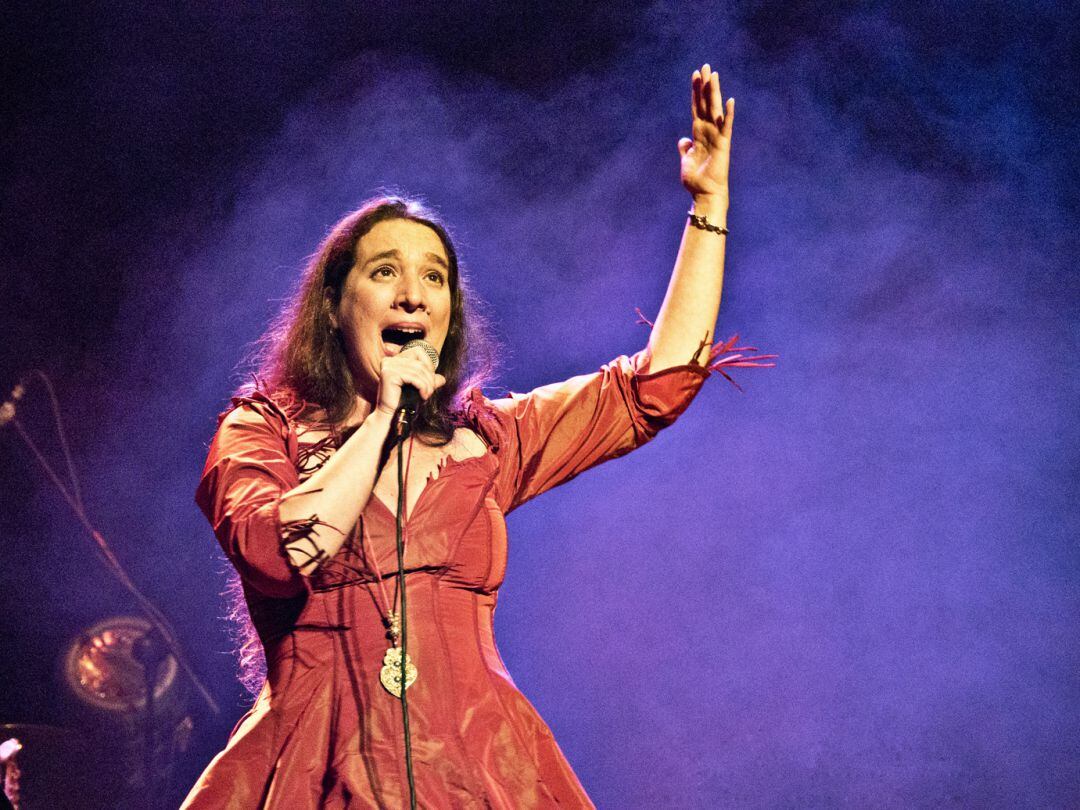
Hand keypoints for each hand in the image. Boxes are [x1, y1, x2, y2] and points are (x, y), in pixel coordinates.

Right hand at [375, 345, 445, 414]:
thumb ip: (429, 381)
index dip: (428, 364)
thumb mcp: (418, 388)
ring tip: (428, 395)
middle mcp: (390, 360)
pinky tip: (423, 396)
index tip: (430, 379)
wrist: (390, 415)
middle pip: (420, 362)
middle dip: (429, 377)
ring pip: (418, 371)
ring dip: (427, 384)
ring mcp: (388, 366)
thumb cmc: (403, 402)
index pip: (418, 351)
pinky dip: (422, 387)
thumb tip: (442, 378)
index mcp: (395, 360)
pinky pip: (414, 377)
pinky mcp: (389, 374)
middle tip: (431, 390)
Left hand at [678, 63, 733, 201]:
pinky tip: (730, 101)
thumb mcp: (686, 160)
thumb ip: (685, 148)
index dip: (695, 91)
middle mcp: (708, 131)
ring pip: (714, 109)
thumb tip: (684, 140)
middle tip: (705, 66)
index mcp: (698, 133)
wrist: (705, 193)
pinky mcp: (723, 145)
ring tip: (713, 75)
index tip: (695, 75)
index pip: (697, 107)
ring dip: (714, 92)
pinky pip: (726, 127)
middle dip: (705, 85)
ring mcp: (716, 136)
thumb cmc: (697, 179)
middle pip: (705, 103)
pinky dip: (728, 114)